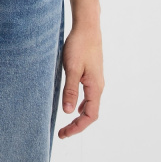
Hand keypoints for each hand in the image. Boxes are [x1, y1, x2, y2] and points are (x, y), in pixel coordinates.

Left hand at [58, 23, 104, 139]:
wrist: (87, 27)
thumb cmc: (79, 46)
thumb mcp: (72, 68)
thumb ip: (70, 90)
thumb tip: (67, 112)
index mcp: (95, 87)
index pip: (89, 116)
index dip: (77, 127)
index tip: (63, 133)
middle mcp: (98, 86)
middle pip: (90, 113)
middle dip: (77, 124)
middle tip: (62, 132)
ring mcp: (95, 80)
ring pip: (90, 104)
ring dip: (79, 115)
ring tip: (66, 123)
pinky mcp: (91, 73)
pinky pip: (88, 95)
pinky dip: (80, 104)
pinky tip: (73, 103)